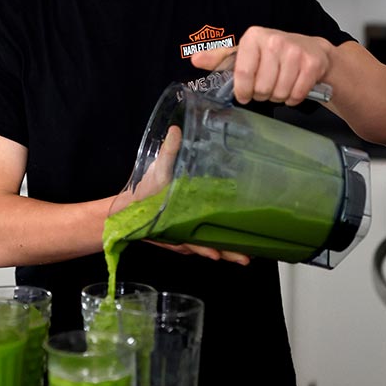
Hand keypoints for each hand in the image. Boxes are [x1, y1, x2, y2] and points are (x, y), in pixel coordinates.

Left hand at [116, 126, 249, 264]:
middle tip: (252, 246)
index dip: (242, 213)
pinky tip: (213, 254)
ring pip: (212, 243)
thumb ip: (171, 151)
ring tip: (238, 255)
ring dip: (226, 250)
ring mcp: (190, 231)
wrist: (126, 210)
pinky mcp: (177, 241)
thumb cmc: (146, 189)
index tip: (259, 215)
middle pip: (223, 230)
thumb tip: (176, 130)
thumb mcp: (161, 168)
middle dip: (238, 240)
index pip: (226, 207)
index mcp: (200, 199)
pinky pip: (193, 247)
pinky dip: (203, 251)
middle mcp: (199, 217)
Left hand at [191, 26, 332, 105]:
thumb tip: (196, 59)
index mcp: (254, 37)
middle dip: (261, 94)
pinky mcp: (312, 63)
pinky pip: (297, 94)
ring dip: (278, 96)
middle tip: (265, 88)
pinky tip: (292, 89)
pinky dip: (293, 98)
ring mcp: (295, 51)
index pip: (242, 72)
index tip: (244, 95)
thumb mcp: (244, 52)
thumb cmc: (272, 53)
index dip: (242, 90)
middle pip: (261, 86)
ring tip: (278, 86)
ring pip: (279, 92)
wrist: (311, 49)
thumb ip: (219, 58)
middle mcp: (274, 40)